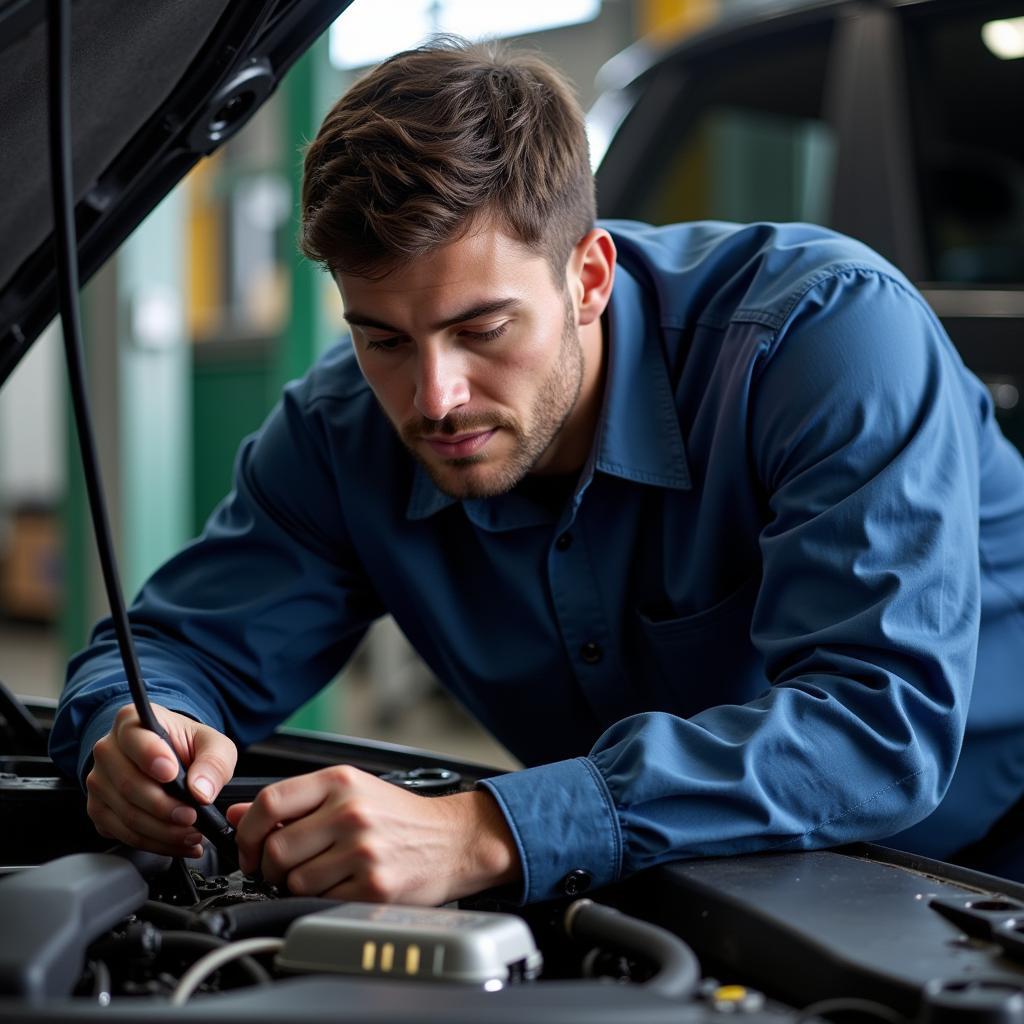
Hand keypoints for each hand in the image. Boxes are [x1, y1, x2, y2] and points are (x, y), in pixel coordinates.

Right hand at [86, 703, 236, 857]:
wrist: (171, 760)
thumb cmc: (187, 746)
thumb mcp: (212, 743)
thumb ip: (213, 761)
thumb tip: (201, 790)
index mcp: (131, 722)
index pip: (134, 738)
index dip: (151, 756)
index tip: (172, 773)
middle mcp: (107, 751)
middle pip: (128, 785)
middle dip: (164, 806)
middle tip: (191, 816)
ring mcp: (99, 783)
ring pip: (126, 815)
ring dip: (163, 831)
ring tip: (191, 833)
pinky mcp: (100, 811)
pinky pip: (124, 835)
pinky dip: (155, 844)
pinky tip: (179, 842)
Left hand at [227, 765, 520, 903]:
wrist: (453, 839)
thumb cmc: (401, 817)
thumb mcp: (351, 792)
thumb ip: (294, 801)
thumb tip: (237, 816)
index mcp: (341, 781)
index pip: (269, 802)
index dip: (247, 832)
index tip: (249, 847)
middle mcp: (351, 812)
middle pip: (276, 848)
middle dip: (270, 867)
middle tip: (284, 869)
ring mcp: (363, 850)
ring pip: (293, 881)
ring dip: (297, 886)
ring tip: (322, 875)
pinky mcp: (373, 886)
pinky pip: (320, 901)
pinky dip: (323, 900)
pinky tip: (343, 886)